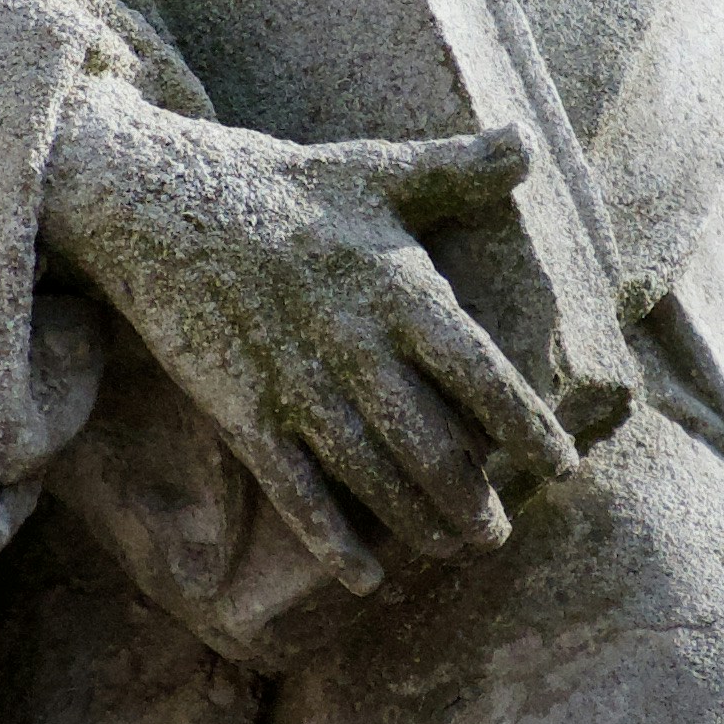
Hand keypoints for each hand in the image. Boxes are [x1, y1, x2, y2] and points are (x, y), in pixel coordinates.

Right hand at [39, 77, 574, 591]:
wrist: (160, 200)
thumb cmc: (282, 184)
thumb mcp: (372, 167)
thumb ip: (455, 170)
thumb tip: (528, 147)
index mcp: (398, 290)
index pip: (481, 374)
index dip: (526, 427)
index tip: (562, 466)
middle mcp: (356, 346)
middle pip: (433, 444)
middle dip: (473, 498)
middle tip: (498, 533)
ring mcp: (297, 385)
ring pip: (373, 475)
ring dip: (417, 522)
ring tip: (452, 547)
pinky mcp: (243, 411)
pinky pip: (297, 490)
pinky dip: (333, 538)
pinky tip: (366, 577)